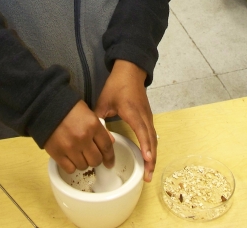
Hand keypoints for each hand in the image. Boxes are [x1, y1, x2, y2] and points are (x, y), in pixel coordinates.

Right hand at [44, 100, 114, 174]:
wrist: (47, 107)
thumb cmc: (70, 108)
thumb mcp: (89, 113)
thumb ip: (100, 129)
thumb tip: (110, 142)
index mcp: (93, 125)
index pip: (106, 147)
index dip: (110, 157)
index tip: (109, 163)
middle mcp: (83, 138)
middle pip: (96, 160)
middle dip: (95, 159)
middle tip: (91, 155)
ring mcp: (70, 147)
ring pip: (83, 166)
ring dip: (83, 162)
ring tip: (78, 154)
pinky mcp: (57, 154)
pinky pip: (70, 169)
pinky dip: (71, 166)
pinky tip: (69, 158)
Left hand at [95, 60, 156, 182]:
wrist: (130, 71)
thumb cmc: (117, 85)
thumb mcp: (104, 100)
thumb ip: (99, 117)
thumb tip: (92, 135)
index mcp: (132, 111)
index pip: (141, 130)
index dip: (144, 145)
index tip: (147, 159)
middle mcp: (143, 115)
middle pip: (151, 139)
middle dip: (150, 159)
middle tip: (147, 176)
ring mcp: (148, 116)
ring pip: (153, 139)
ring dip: (152, 155)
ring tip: (149, 172)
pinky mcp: (148, 117)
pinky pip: (152, 135)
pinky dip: (151, 147)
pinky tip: (148, 158)